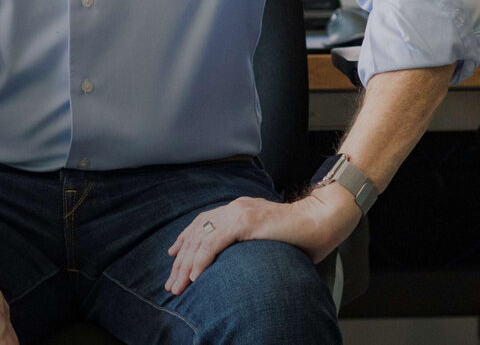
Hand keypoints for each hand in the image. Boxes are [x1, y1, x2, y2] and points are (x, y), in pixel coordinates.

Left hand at [165, 186, 360, 295]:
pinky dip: (202, 259)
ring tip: (179, 285)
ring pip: (202, 238)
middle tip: (172, 282)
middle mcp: (235, 207)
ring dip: (186, 264)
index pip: (204, 222)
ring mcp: (239, 212)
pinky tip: (194, 275)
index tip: (174, 255)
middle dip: (181, 258)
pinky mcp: (246, 222)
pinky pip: (215, 241)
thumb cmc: (299, 233)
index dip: (186, 238)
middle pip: (198, 231)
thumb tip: (239, 260)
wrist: (319, 220)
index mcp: (239, 209)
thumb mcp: (267, 235)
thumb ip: (250, 241)